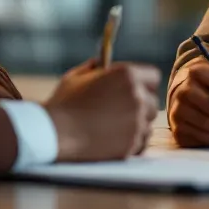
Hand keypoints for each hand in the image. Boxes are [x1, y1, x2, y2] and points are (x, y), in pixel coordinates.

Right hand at [44, 59, 160, 161]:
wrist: (54, 132)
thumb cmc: (64, 102)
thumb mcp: (77, 76)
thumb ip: (94, 67)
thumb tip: (101, 64)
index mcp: (127, 75)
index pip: (153, 76)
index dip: (144, 82)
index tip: (135, 88)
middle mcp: (136, 97)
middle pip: (152, 102)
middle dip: (140, 105)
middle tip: (121, 110)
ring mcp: (136, 122)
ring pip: (148, 123)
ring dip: (136, 124)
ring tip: (114, 126)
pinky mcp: (131, 144)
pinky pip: (141, 142)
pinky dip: (132, 141)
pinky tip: (114, 139)